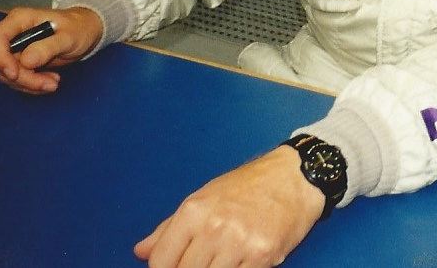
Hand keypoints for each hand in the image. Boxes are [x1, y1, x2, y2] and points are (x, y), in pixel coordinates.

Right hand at [0, 6, 102, 93]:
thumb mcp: (69, 36)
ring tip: (54, 82)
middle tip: (50, 83)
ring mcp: (17, 49)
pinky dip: (32, 85)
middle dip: (23, 77)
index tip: (15, 74)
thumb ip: (48, 47)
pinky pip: (18, 79)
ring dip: (29, 84)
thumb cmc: (79, 27)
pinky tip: (51, 81)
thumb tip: (26, 61)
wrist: (86, 31)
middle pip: (2, 61)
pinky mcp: (21, 62)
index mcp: (20, 20)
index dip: (0, 58)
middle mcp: (14, 33)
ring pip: (8, 74)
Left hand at [134, 146, 324, 266]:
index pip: (161, 262)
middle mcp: (213, 227)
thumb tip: (141, 252)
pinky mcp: (262, 255)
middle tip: (207, 260)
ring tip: (224, 259)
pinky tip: (241, 261)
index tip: (177, 266)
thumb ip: (169, 228)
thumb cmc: (249, 185)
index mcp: (193, 212)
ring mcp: (238, 243)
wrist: (295, 176)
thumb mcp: (204, 197)